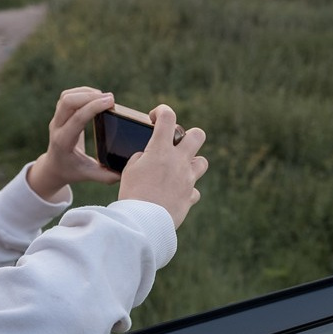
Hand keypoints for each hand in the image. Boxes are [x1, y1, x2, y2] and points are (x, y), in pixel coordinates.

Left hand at [26, 87, 121, 199]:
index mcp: (63, 142)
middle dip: (90, 96)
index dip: (94, 107)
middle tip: (111, 99)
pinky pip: (67, 96)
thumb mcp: (89, 175)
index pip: (77, 119)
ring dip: (86, 93)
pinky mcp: (59, 113)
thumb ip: (106, 175)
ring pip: (66, 96)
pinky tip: (95, 97)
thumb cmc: (72, 171)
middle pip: (67, 102)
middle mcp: (57, 128)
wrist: (54, 167)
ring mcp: (56, 119)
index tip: (111, 102)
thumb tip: (125, 172)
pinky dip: (82, 92)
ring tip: (104, 98)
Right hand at [118, 105, 207, 228]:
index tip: (155, 118)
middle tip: (176, 145)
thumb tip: (147, 157)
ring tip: (178, 170)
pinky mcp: (190, 196)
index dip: (162, 111)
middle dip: (189, 136)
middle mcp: (179, 161)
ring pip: (203, 162)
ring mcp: (188, 179)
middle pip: (198, 135)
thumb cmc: (132, 194)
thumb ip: (140, 158)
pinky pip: (194, 190)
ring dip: (192, 163)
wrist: (143, 222)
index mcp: (160, 150)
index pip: (168, 117)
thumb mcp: (129, 171)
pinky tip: (175, 195)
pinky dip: (187, 191)